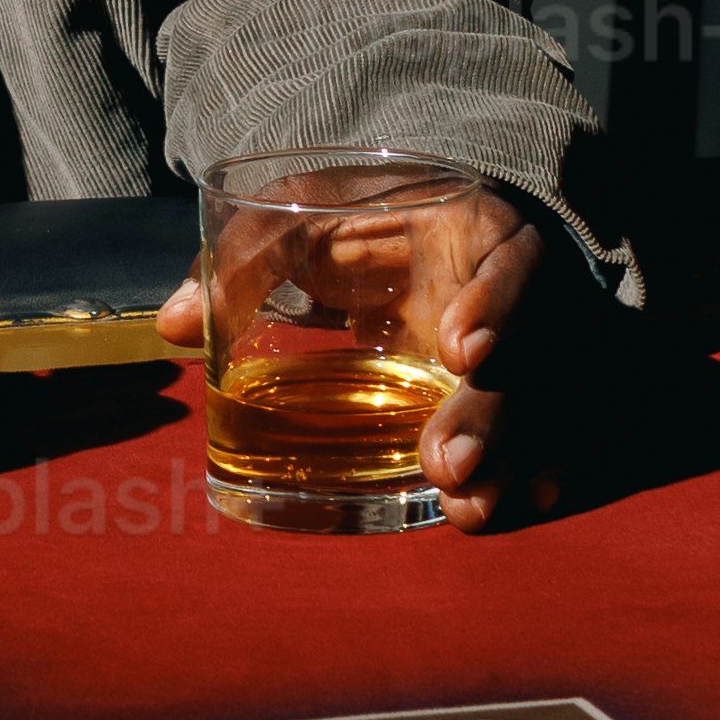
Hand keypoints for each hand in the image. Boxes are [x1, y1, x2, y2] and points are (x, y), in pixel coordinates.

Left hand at [155, 181, 563, 535]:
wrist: (428, 221)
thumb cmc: (363, 213)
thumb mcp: (307, 209)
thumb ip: (246, 258)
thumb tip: (171, 324)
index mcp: (478, 231)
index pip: (512, 263)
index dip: (495, 304)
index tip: (459, 350)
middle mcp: (516, 294)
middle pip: (533, 355)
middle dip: (490, 414)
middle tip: (447, 464)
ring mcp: (525, 347)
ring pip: (541, 404)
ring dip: (509, 459)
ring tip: (466, 510)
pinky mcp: (521, 390)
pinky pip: (549, 432)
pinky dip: (538, 470)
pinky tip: (520, 504)